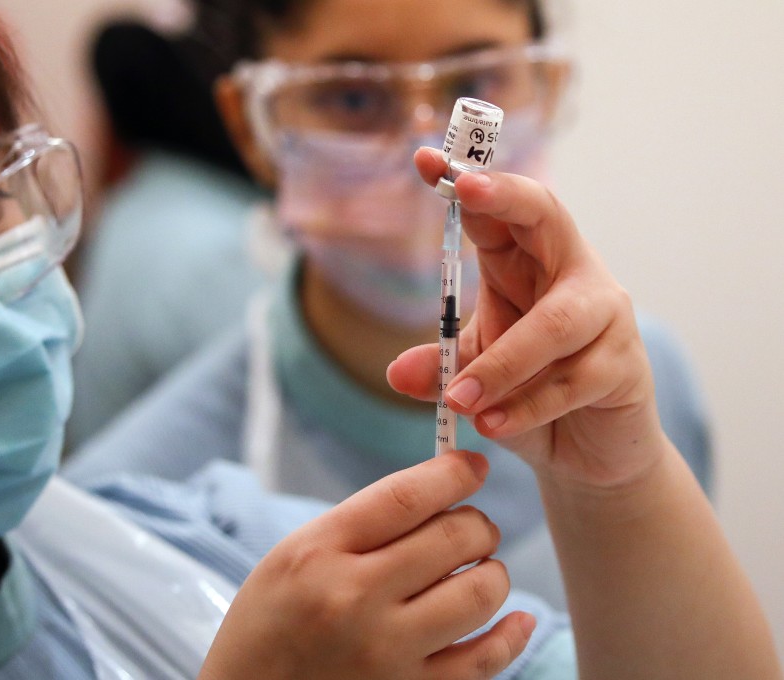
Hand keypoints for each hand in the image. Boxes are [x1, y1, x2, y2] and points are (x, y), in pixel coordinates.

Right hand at [198, 452, 534, 679]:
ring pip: (479, 594)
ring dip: (493, 573)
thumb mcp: (293, 555)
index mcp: (319, 553)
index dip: (452, 474)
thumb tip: (439, 493)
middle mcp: (354, 599)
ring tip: (480, 570)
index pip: (406, 497)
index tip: (473, 466)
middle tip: (472, 527)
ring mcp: (385, 652)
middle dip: (476, 524)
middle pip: (452, 539)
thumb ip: (360, 525)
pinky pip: (484, 661)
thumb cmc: (270, 621)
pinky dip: (512, 635)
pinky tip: (518, 618)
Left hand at [388, 148, 667, 489]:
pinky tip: (492, 425)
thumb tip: (396, 373)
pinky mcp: (625, 366)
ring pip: (555, 322)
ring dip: (501, 363)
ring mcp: (607, 316)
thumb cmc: (531, 392)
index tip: (424, 159)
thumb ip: (439, 369)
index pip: (498, 210)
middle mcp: (572, 274)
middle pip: (546, 215)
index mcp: (528, 262)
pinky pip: (573, 380)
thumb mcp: (473, 376)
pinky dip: (526, 406)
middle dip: (504, 196)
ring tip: (459, 400)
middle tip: (463, 188)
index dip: (464, 182)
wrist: (589, 450)